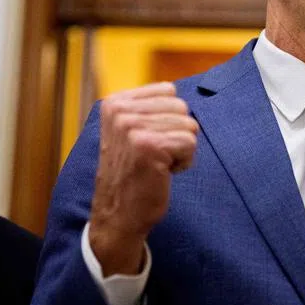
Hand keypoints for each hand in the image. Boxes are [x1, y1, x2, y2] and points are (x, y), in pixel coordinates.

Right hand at [88, 82, 197, 275]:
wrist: (117, 215)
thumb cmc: (132, 173)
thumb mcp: (129, 131)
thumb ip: (146, 108)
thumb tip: (175, 89)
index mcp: (115, 102)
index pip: (168, 90)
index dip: (169, 118)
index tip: (149, 141)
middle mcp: (120, 111)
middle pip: (181, 107)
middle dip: (177, 133)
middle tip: (155, 156)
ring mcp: (132, 127)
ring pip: (189, 125)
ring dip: (181, 149)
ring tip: (158, 164)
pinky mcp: (149, 146)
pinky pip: (190, 143)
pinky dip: (184, 162)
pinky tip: (163, 173)